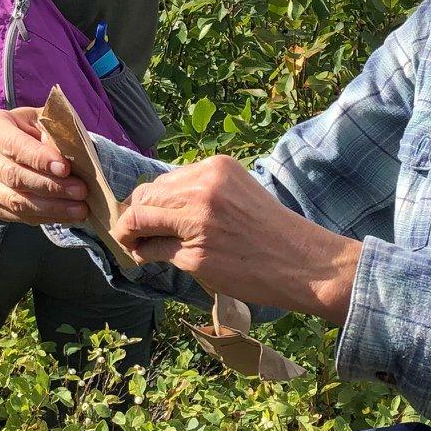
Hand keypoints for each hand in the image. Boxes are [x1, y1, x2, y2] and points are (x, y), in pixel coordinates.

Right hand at [0, 107, 90, 225]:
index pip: (14, 145)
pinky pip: (16, 215)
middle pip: (14, 176)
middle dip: (50, 186)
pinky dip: (44, 217)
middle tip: (80, 191)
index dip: (40, 159)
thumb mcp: (44, 121)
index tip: (65, 169)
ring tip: (80, 209)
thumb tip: (66, 158)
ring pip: (15, 201)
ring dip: (51, 207)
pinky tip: (67, 215)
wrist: (20, 143)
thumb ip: (53, 133)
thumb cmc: (35, 129)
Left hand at [109, 156, 358, 322]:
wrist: (302, 261)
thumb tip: (160, 202)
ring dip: (129, 234)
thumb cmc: (272, 230)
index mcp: (214, 169)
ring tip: (130, 244)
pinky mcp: (194, 255)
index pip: (162, 179)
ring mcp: (197, 223)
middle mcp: (203, 190)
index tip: (142, 211)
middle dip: (132, 215)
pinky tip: (146, 258)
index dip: (148, 198)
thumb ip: (202, 190)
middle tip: (129, 230)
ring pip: (140, 221)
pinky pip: (153, 250)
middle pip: (145, 197)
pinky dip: (145, 254)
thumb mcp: (238, 191)